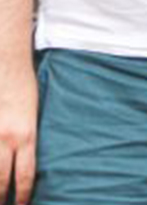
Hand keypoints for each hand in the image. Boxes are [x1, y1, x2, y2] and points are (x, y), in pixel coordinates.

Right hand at [0, 61, 36, 204]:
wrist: (7, 65)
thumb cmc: (24, 89)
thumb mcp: (33, 116)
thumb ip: (26, 141)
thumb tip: (23, 166)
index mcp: (26, 135)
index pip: (25, 175)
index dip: (23, 195)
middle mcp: (6, 139)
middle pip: (1, 181)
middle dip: (1, 199)